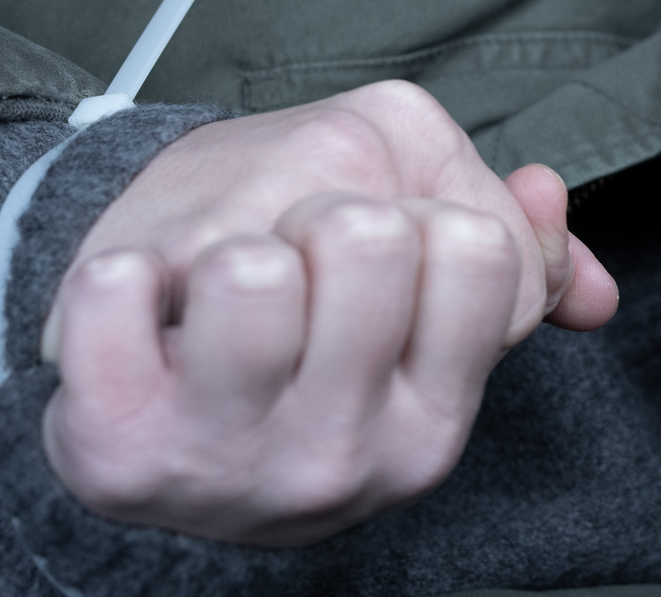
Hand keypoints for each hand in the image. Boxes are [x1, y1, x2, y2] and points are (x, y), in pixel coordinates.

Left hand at [36, 81, 617, 545]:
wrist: (138, 408)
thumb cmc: (292, 326)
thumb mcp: (416, 292)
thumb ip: (509, 244)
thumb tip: (546, 193)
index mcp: (435, 421)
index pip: (479, 249)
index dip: (420, 212)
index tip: (376, 256)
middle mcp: (346, 461)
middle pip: (369, 237)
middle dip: (323, 213)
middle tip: (293, 267)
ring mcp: (229, 466)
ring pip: (252, 271)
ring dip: (229, 243)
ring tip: (216, 297)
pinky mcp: (116, 452)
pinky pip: (116, 295)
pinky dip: (115, 277)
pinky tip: (135, 314)